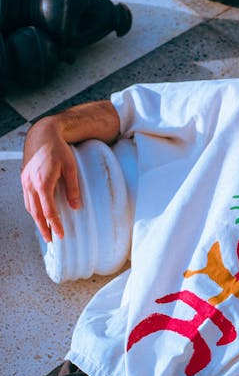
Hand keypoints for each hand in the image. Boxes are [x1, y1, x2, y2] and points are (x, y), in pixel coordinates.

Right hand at [21, 119, 79, 241]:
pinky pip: (27, 199)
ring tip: (45, 230)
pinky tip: (39, 214)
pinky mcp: (24, 179)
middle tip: (50, 240)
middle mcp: (31, 184)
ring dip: (36, 220)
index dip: (55, 224)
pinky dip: (33, 209)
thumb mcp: (70, 168)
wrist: (42, 135)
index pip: (49, 211)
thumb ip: (73, 188)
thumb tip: (76, 207)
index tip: (61, 235)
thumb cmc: (58, 150)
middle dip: (43, 228)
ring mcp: (25, 182)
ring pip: (30, 207)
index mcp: (43, 183)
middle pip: (36, 213)